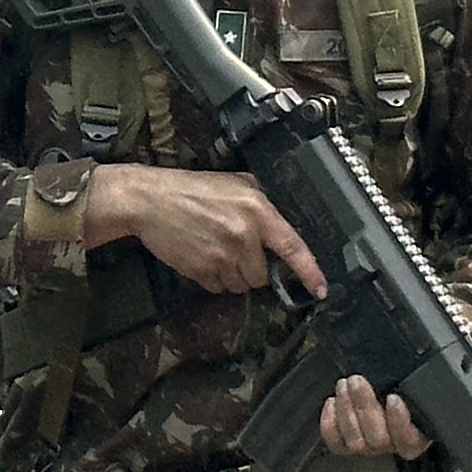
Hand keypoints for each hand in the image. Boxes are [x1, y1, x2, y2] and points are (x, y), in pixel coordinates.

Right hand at [83, 164, 323, 296]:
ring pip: (240, 285)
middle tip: (234, 246)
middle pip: (262, 275)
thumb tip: (283, 222)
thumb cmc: (192, 189)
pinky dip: (213, 278)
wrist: (149, 200)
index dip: (310, 272)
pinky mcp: (202, 270)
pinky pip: (218, 288)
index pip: (292, 247)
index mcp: (257, 210)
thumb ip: (262, 201)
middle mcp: (244, 235)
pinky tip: (202, 255)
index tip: (321, 289)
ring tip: (215, 247)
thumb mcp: (235, 182)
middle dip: (252, 267)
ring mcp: (222, 256)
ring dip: (232, 274)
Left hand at [316, 374, 430, 459]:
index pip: (409, 439)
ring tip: (344, 386)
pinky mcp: (348, 445)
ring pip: (356, 441)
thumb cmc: (406, 388)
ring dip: (346, 410)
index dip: (399, 420)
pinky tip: (332, 402)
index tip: (393, 398)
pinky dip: (330, 425)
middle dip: (365, 407)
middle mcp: (392, 445)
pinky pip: (337, 443)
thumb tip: (424, 369)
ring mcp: (369, 447)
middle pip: (378, 439)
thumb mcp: (416, 385)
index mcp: (417, 436)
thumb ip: (417, 385)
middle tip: (357, 381)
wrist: (390, 390)